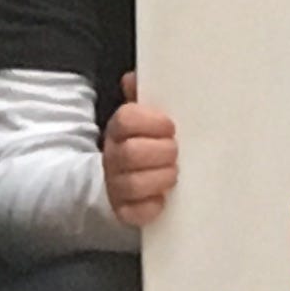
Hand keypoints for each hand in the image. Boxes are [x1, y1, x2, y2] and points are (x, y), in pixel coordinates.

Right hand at [103, 84, 177, 228]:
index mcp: (119, 129)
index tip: (170, 126)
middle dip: (160, 152)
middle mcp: (113, 156)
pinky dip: (151, 207)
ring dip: (159, 179)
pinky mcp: (122, 210)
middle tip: (175, 151)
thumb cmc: (141, 143)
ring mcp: (116, 184)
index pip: (126, 119)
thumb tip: (134, 77)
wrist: (118, 179)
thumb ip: (142, 97)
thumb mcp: (141, 118)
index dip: (150, 122)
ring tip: (173, 174)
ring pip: (133, 184)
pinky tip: (163, 199)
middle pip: (130, 153)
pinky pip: (134, 212)